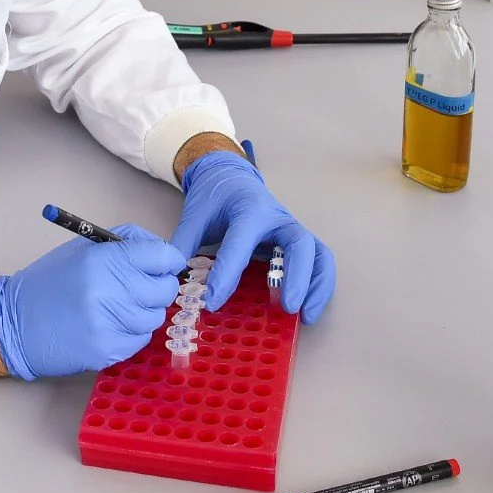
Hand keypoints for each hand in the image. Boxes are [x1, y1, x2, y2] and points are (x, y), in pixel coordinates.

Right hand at [0, 225, 184, 380]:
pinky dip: (133, 333)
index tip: (165, 265)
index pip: (162, 256)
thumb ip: (126, 244)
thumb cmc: (51, 282)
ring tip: (119, 308)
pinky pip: (141, 340)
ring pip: (156, 317)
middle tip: (141, 288)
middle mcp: (110, 288)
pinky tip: (111, 326)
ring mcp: (110, 322)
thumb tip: (165, 252)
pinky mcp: (107, 349)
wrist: (17, 323)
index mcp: (104, 258)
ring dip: (144, 312)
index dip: (169, 261)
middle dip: (159, 287)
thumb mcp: (84, 249)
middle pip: (165, 289)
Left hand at [171, 149, 336, 322]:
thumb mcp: (193, 216)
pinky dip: (320, 285)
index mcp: (248, 208)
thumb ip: (183, 245)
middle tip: (286, 308)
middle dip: (295, 277)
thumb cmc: (214, 197)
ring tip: (305, 317)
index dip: (228, 274)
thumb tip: (171, 280)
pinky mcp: (296, 240)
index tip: (214, 301)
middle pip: (297, 244)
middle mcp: (277, 217)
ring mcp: (291, 228)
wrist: (229, 176)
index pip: (241, 243)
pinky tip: (309, 310)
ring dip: (316, 285)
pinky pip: (319, 260)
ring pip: (317, 253)